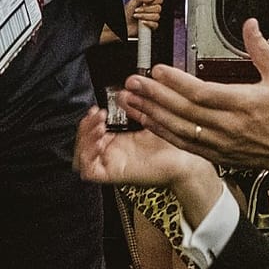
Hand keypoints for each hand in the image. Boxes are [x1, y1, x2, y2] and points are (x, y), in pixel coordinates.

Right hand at [72, 107, 213, 191]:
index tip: (96, 109)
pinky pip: (89, 171)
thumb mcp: (150, 119)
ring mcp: (113, 165)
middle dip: (85, 127)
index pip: (92, 133)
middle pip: (83, 144)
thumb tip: (122, 92)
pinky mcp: (114, 175)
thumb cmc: (173, 145)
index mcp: (119, 142)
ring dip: (85, 139)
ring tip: (99, 127)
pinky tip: (100, 142)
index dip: (88, 121)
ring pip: (81, 158)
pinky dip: (88, 156)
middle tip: (97, 115)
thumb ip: (135, 106)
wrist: (186, 161)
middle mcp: (113, 154)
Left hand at [121, 18, 268, 181]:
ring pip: (177, 128)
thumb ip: (262, 49)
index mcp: (242, 103)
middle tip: (133, 83)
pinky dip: (161, 131)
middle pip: (184, 111)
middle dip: (155, 96)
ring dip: (151, 114)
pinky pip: (181, 143)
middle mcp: (227, 125)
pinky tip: (145, 119)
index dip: (177, 83)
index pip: (203, 93)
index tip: (157, 70)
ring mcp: (218, 142)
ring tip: (129, 100)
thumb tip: (250, 24)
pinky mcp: (212, 154)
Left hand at [124, 0, 162, 29]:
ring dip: (144, 16)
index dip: (156, 0)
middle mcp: (152, 10)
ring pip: (156, 16)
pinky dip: (148, 23)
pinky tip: (141, 22)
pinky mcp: (151, 26)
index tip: (147, 2)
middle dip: (146, 9)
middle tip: (137, 10)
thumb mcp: (133, 2)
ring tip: (136, 16)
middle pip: (158, 8)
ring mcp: (152, 18)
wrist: (124, 23)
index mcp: (149, 2)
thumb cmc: (127, 13)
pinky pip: (155, 24)